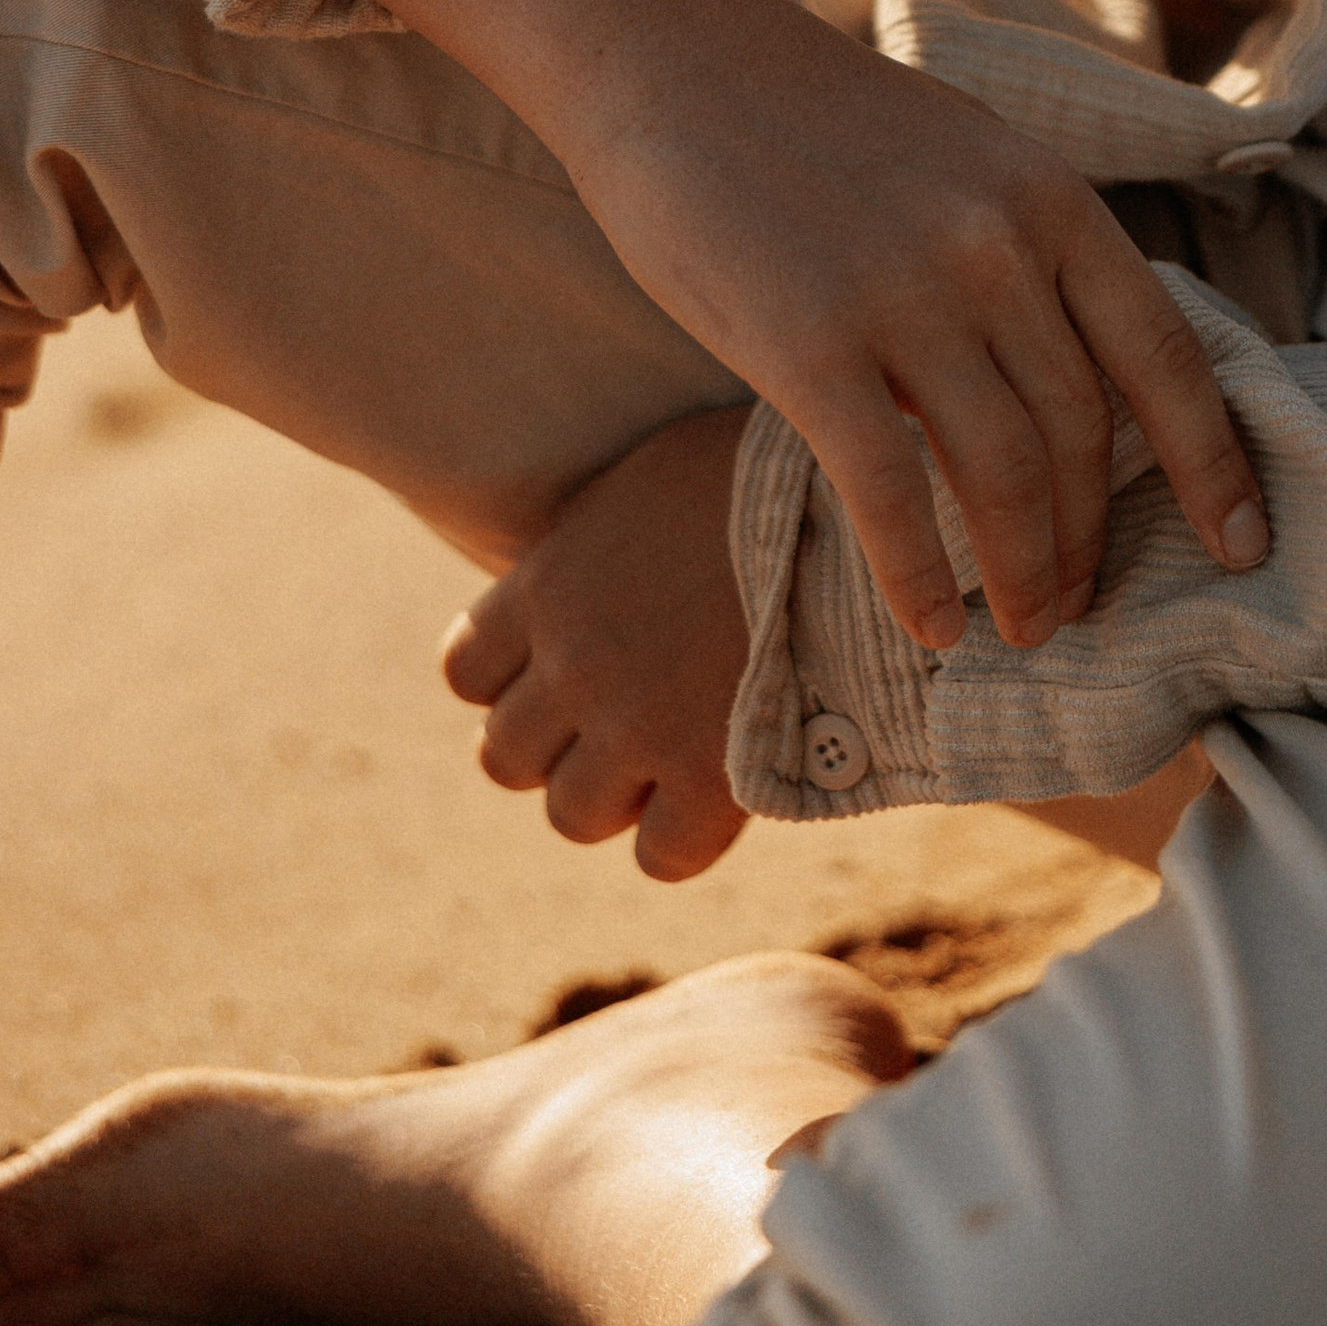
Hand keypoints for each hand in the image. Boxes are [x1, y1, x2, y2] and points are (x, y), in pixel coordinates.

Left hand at [444, 401, 752, 880]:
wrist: (862, 501)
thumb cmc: (763, 470)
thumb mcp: (648, 477)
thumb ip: (593, 538)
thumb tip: (580, 563)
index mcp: (548, 585)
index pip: (464, 673)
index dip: (512, 677)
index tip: (562, 663)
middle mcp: (574, 664)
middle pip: (505, 757)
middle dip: (557, 743)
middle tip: (621, 714)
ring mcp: (637, 727)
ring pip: (569, 814)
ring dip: (613, 794)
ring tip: (670, 752)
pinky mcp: (711, 777)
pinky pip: (660, 856)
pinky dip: (680, 837)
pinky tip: (717, 792)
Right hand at [573, 14, 1268, 656]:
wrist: (677, 63)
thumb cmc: (818, 127)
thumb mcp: (965, 161)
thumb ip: (1027, 257)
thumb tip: (1076, 386)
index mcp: (1049, 194)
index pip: (1164, 353)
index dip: (1213, 464)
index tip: (1243, 548)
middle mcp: (997, 242)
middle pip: (1082, 429)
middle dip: (1091, 538)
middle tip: (1080, 606)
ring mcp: (907, 293)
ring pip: (1005, 475)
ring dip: (1024, 572)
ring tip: (1024, 628)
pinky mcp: (811, 343)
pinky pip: (891, 493)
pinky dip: (919, 578)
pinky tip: (930, 627)